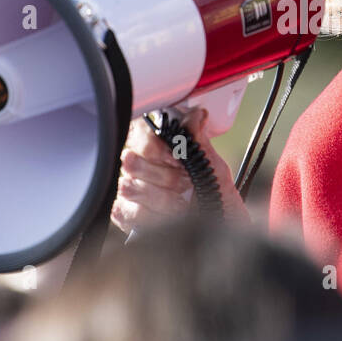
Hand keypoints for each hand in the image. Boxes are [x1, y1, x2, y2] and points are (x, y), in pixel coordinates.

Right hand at [109, 107, 249, 234]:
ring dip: (162, 198)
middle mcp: (138, 162)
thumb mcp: (213, 165)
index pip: (140, 132)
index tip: (179, 159)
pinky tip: (168, 216)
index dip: (158, 146)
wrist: (218, 224)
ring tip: (183, 203)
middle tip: (186, 184)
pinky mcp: (124, 211)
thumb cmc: (213, 194)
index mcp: (157, 144)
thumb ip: (199, 140)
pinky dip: (151, 216)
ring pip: (128, 186)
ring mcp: (129, 186)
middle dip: (166, 176)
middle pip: (131, 160)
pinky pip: (127, 211)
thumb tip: (196, 116)